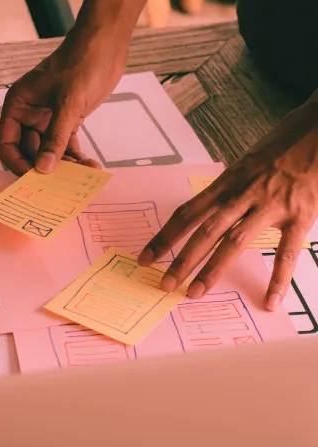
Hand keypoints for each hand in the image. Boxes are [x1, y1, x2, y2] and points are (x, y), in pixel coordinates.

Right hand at [0, 25, 126, 173]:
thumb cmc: (80, 63)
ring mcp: (47, 118)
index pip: (6, 144)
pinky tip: (89, 166)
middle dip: (43, 168)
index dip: (16, 163)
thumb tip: (44, 169)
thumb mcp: (68, 103)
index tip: (34, 178)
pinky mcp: (66, 120)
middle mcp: (28, 114)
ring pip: (48, 151)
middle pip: (27, 152)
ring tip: (81, 175)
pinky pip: (65, 145)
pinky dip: (75, 157)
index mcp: (17, 106)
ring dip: (63, 165)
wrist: (105, 44)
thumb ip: (55, 138)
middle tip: (60, 184)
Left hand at [139, 93, 317, 310]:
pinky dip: (278, 279)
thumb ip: (227, 189)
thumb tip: (204, 211)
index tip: (146, 257)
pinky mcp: (300, 215)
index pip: (187, 213)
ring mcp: (271, 205)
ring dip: (212, 270)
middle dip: (181, 259)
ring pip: (235, 243)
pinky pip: (286, 252)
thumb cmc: (282, 146)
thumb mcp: (245, 163)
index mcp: (227, 182)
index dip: (164, 236)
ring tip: (195, 292)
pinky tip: (270, 300)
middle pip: (204, 231)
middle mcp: (243, 194)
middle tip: (165, 284)